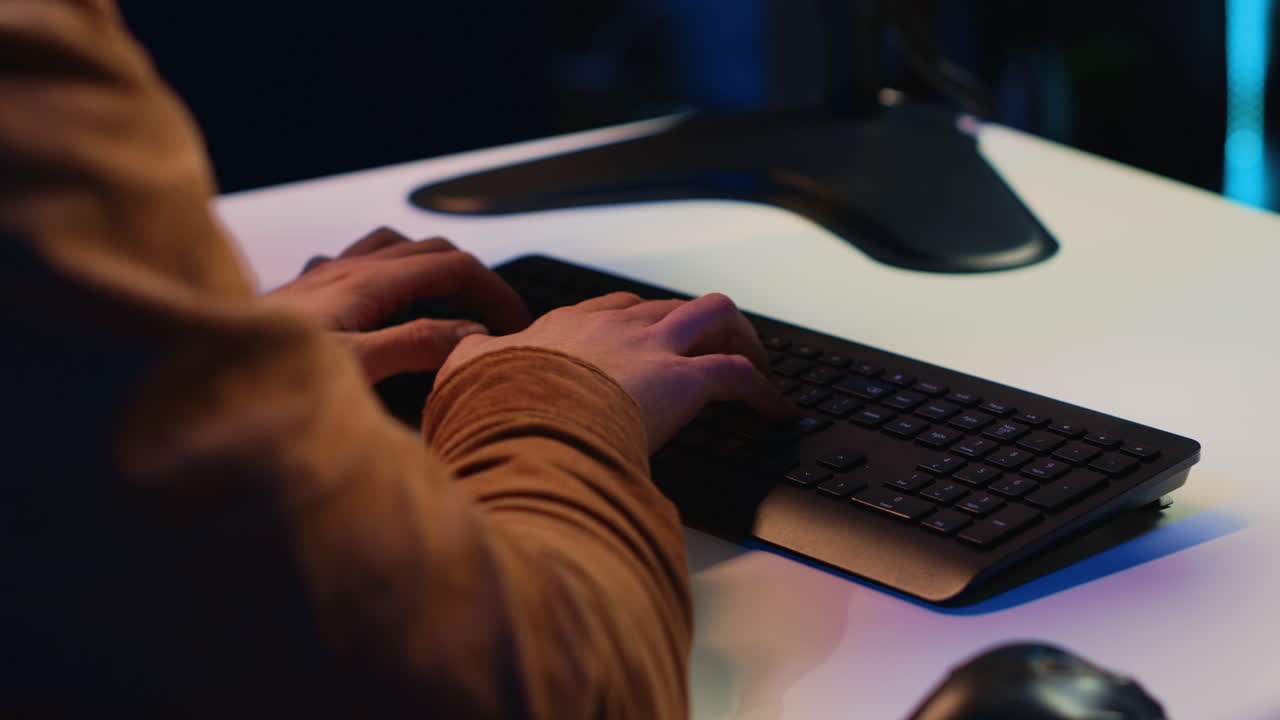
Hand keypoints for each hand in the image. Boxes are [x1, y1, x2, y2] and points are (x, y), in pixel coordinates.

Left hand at [265, 227, 530, 381]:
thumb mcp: (355, 368)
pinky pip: (355, 264)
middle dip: (473, 279)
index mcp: (365, 282)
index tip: (520, 327)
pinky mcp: (300, 294)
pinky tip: (379, 307)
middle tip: (497, 321)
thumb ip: (417, 346)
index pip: (455, 266)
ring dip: (430, 268)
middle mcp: (344, 269)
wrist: (186, 376)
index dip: (497, 292)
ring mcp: (320, 278)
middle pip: (431, 250)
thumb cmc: (264, 378)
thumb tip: (473, 334)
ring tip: (450, 305)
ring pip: (393, 249)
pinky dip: (387, 276)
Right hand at [437, 291, 796, 451]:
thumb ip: (468, 357)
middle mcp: (615, 326)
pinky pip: (739, 376)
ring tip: (755, 371)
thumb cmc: (494, 403)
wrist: (519, 417)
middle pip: (670, 307)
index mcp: (567, 326)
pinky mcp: (683, 380)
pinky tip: (776, 413)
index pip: (614, 310)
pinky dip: (764, 392)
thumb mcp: (465, 373)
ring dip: (739, 340)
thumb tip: (460, 354)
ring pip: (715, 316)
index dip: (637, 325)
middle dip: (694, 328)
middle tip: (709, 356)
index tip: (645, 345)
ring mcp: (652, 349)